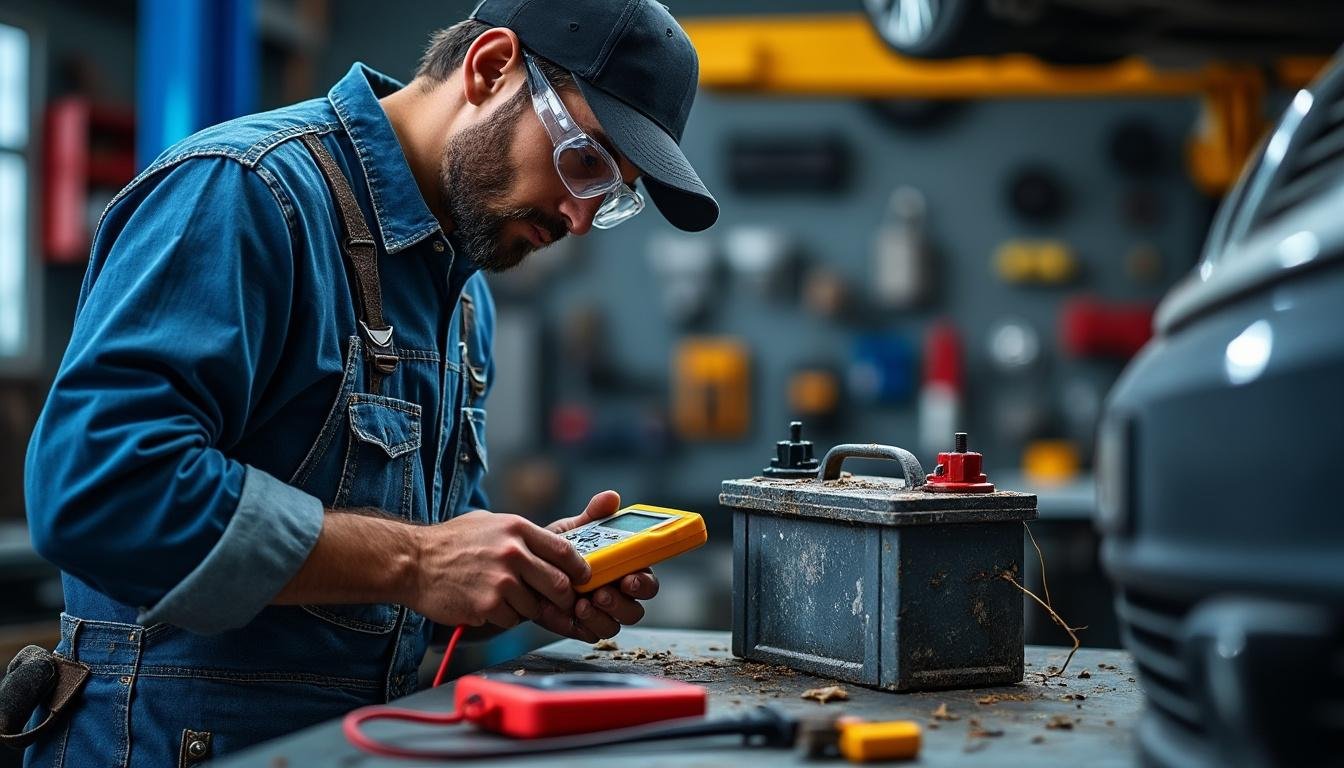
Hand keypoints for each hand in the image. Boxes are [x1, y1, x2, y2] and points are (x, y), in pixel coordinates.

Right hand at [410, 511, 590, 629]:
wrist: (413, 561)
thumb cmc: (452, 542)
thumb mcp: (491, 523)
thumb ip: (522, 535)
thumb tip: (554, 546)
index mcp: (517, 529)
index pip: (565, 550)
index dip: (579, 568)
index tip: (582, 577)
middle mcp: (512, 553)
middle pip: (559, 584)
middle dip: (563, 598)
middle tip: (558, 601)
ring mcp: (500, 581)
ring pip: (535, 606)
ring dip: (527, 608)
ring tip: (507, 597)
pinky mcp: (487, 605)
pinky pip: (512, 619)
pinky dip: (505, 617)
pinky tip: (488, 604)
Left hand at [537, 491, 659, 641]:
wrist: (525, 570)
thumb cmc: (558, 550)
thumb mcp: (574, 530)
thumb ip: (593, 516)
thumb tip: (611, 497)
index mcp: (625, 572)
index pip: (647, 583)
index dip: (643, 584)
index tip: (629, 579)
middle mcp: (618, 596)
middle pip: (635, 610)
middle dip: (620, 604)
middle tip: (601, 593)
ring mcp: (601, 615)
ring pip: (614, 626)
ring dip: (601, 617)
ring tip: (581, 603)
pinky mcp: (582, 628)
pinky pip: (589, 634)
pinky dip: (580, 625)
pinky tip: (567, 611)